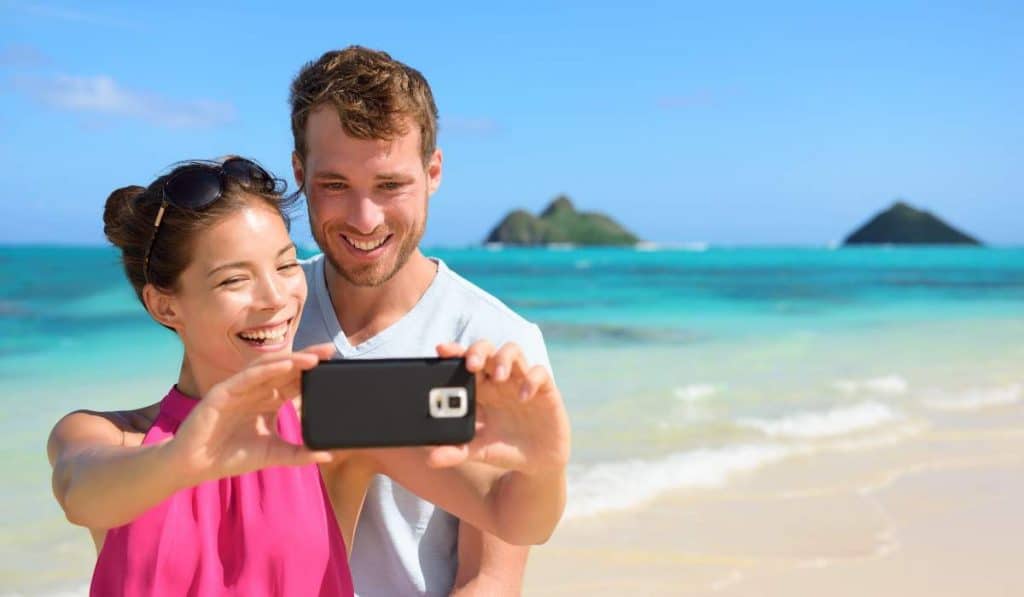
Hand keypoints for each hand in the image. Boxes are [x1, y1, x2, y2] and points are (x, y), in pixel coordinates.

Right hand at [167, 343, 336, 483]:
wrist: (196, 466)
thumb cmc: (231, 456)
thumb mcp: (274, 454)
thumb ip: (300, 454)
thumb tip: (329, 455)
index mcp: (267, 401)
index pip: (294, 381)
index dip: (313, 372)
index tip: (335, 365)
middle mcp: (255, 390)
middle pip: (285, 369)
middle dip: (308, 358)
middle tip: (331, 351)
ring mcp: (239, 389)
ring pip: (268, 368)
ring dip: (291, 360)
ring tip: (314, 357)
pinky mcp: (223, 392)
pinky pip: (248, 376)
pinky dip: (267, 369)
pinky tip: (285, 364)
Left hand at [428, 341, 570, 476]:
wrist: (537, 462)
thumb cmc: (504, 449)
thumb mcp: (479, 451)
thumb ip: (456, 453)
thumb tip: (431, 459)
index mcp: (479, 389)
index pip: (465, 361)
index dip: (455, 351)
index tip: (442, 349)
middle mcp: (499, 380)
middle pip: (487, 349)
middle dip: (478, 351)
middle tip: (471, 365)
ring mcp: (521, 381)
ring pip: (512, 351)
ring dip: (503, 359)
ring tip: (498, 377)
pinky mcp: (544, 390)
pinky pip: (539, 373)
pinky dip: (531, 379)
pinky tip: (524, 396)